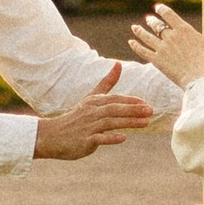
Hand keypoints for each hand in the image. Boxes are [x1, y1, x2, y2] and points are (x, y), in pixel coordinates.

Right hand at [33, 66, 157, 160]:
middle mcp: (92, 112)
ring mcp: (88, 126)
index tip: (146, 103)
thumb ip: (107, 83)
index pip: (115, 99)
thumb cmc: (76, 117)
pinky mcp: (84, 140)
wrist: (52, 135)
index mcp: (94, 102)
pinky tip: (123, 138)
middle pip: (114, 109)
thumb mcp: (90, 97)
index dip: (131, 101)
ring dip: (128, 122)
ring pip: (110, 122)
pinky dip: (111, 138)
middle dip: (133, 109)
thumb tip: (119, 64)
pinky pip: (99, 138)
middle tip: (151, 111)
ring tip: (145, 123)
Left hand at [129, 2, 203, 81]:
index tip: (158, 8)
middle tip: (148, 19)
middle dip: (152, 22)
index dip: (162, 10)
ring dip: (140, 31)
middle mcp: (171, 36)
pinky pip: (143, 51)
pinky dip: (136, 46)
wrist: (202, 80)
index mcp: (184, 29)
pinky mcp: (157, 61)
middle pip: (157, 25)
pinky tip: (131, 42)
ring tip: (134, 27)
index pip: (169, 15)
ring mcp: (162, 49)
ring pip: (147, 37)